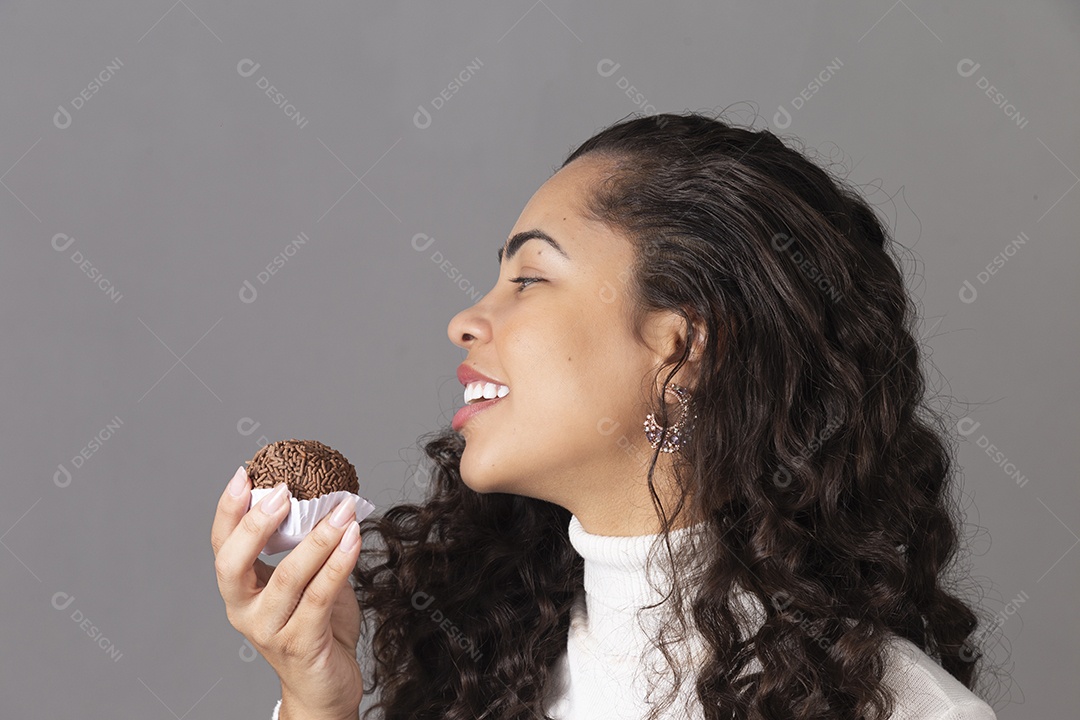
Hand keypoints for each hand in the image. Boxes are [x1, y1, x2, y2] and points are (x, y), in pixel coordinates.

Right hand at [211, 466, 363, 719]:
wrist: (325, 688)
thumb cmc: (316, 629)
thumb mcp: (305, 582)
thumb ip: (306, 548)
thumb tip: (329, 498)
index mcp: (240, 591)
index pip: (222, 546)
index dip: (229, 510)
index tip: (244, 474)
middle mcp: (244, 611)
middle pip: (233, 564)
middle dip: (256, 524)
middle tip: (284, 491)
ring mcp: (270, 630)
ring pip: (287, 578)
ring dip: (318, 538)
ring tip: (342, 509)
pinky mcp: (301, 644)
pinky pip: (319, 598)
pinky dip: (338, 564)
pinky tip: (354, 539)